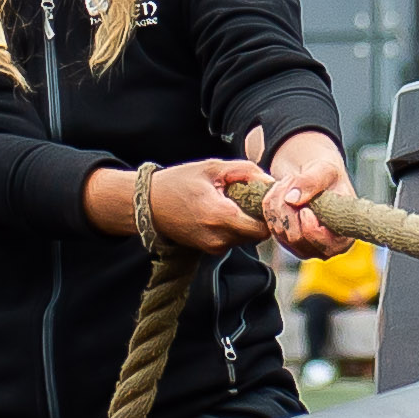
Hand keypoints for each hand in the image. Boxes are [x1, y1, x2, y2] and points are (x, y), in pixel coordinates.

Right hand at [120, 156, 269, 252]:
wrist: (148, 204)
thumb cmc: (179, 182)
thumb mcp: (212, 168)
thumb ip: (244, 171)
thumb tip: (270, 180)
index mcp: (221, 216)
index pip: (263, 228)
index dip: (268, 214)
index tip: (264, 198)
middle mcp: (219, 237)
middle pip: (257, 234)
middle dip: (259, 218)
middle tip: (251, 198)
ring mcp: (213, 246)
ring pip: (245, 238)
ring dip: (246, 223)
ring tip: (234, 203)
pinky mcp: (209, 249)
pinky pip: (232, 240)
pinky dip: (234, 228)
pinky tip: (223, 212)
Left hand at [252, 127, 350, 256]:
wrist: (315, 178)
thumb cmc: (328, 177)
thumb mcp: (325, 171)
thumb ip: (312, 182)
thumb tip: (291, 199)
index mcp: (342, 238)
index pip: (325, 246)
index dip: (310, 229)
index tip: (305, 209)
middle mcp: (322, 249)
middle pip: (296, 237)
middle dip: (289, 206)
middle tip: (293, 179)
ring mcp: (301, 247)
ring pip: (279, 230)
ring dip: (279, 201)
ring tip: (290, 181)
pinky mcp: (284, 240)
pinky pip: (269, 225)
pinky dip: (270, 204)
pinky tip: (280, 190)